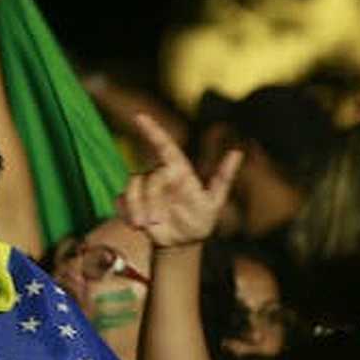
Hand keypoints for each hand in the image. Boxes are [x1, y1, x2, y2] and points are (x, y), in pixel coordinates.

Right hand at [117, 113, 243, 250]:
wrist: (182, 242)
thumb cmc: (201, 220)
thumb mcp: (214, 203)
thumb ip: (223, 177)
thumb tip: (237, 152)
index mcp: (179, 172)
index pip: (166, 147)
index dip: (153, 131)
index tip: (140, 117)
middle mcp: (160, 175)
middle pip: (150, 177)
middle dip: (151, 200)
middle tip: (156, 222)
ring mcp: (144, 187)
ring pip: (132, 188)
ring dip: (138, 208)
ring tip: (148, 226)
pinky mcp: (130, 199)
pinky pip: (121, 200)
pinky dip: (128, 213)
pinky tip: (138, 225)